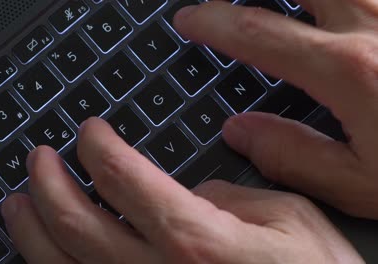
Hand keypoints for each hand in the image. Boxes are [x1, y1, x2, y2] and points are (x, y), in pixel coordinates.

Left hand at [1, 118, 362, 263]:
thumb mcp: (292, 220)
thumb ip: (232, 194)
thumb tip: (191, 188)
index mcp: (197, 240)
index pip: (123, 178)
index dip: (96, 147)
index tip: (88, 133)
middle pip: (77, 222)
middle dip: (48, 183)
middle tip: (38, 159)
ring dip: (31, 230)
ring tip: (16, 203)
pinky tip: (43, 256)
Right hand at [173, 0, 377, 218]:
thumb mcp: (365, 183)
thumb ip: (295, 156)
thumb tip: (242, 132)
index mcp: (351, 70)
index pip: (258, 32)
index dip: (213, 23)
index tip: (189, 21)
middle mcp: (374, 25)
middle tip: (226, 5)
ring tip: (273, 8)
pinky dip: (332, 3)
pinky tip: (326, 17)